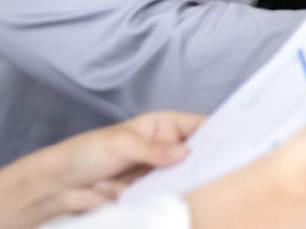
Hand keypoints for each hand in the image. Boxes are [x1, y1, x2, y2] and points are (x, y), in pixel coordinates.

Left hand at [0, 111, 201, 228]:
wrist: (58, 183)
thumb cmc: (87, 152)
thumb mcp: (120, 144)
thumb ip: (153, 149)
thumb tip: (185, 153)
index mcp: (164, 125)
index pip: (200, 126)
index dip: (218, 134)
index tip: (230, 145)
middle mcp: (166, 148)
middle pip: (195, 156)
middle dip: (193, 165)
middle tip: (191, 171)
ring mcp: (158, 172)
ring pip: (179, 179)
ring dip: (163, 184)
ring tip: (134, 181)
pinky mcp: (148, 192)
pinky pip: (160, 195)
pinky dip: (145, 196)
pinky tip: (117, 190)